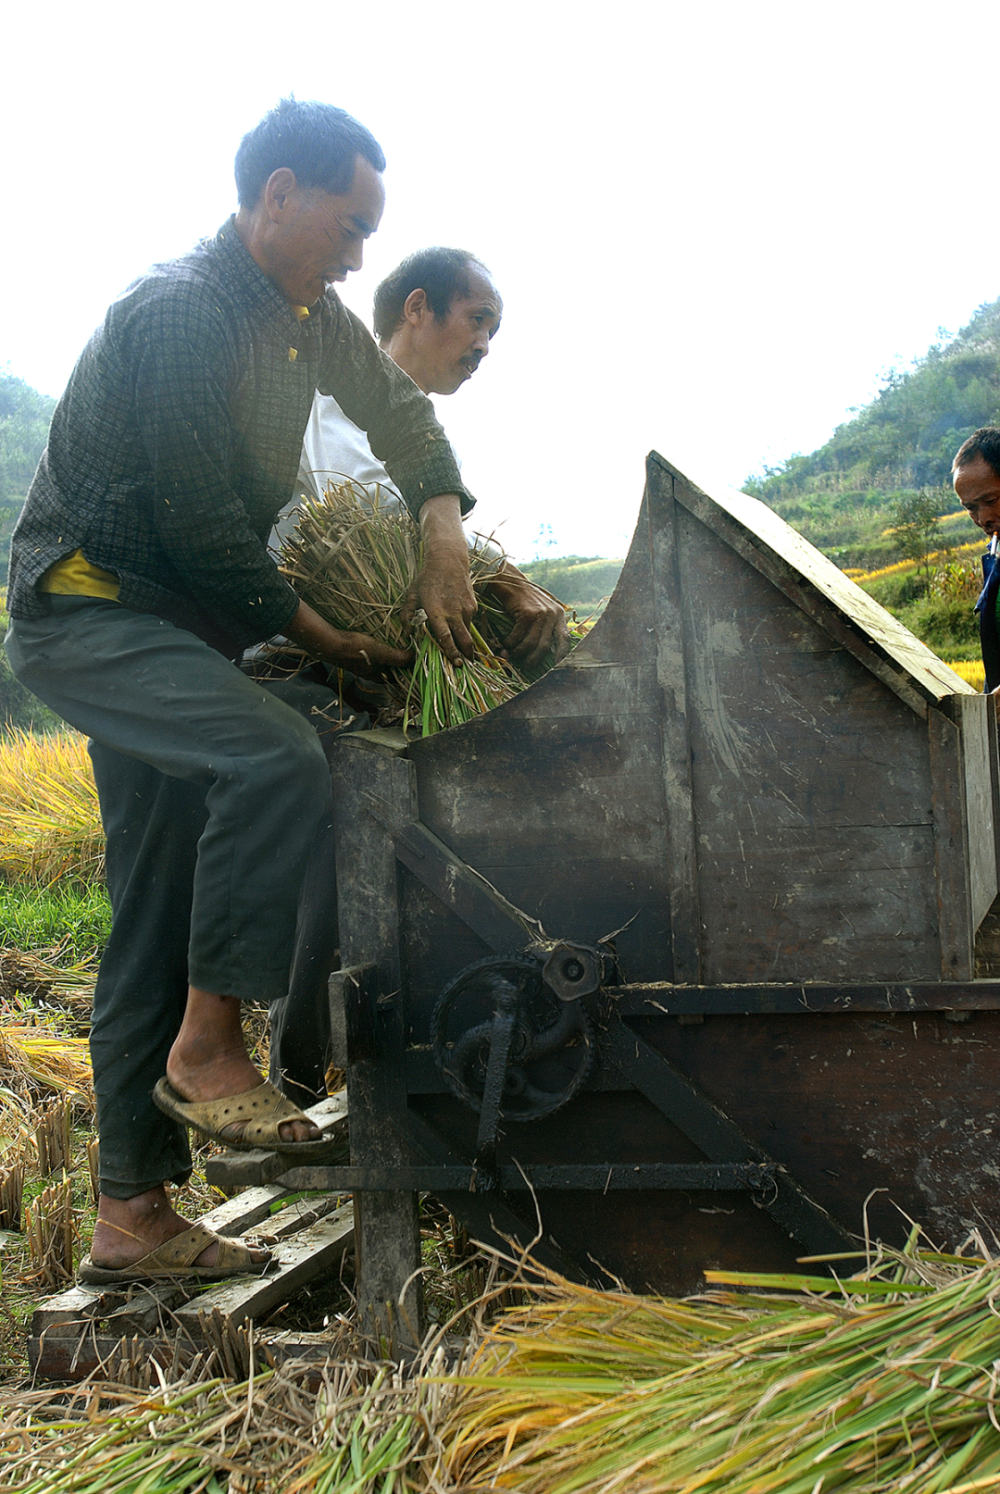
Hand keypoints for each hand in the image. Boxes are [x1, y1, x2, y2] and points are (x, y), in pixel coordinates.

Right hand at [284, 600, 412, 672]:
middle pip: (390, 671)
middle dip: (400, 665)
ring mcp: (363, 664)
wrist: (331, 644)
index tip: (418, 665)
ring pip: (381, 663)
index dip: (407, 674)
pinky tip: (381, 641)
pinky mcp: (356, 655)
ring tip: (400, 646)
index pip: (397, 679)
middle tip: (411, 654)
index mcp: (378, 676)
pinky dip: (380, 651)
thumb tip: (415, 658)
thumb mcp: (381, 653)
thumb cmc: (356, 650)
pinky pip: (372, 655)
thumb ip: (398, 657)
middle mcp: (371, 673)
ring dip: (390, 657)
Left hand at [402, 494, 475, 663]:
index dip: (451, 653)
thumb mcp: (411, 595)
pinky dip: (464, 625)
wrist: (448, 561)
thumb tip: (406, 634)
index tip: (455, 664)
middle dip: (466, 655)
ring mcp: (466, 609)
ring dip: (464, 640)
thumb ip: (407, 615)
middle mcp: (454, 613)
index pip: (446, 638)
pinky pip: (469, 621)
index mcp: (437, 612)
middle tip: (465, 665)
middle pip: (464, 640)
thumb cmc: (427, 579)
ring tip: (462, 650)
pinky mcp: (473, 605)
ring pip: (467, 632)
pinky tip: (458, 621)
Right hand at [486, 565, 572, 670]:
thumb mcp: (541, 610)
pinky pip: (518, 636)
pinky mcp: (527, 614)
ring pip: (531, 644)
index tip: (554, 667)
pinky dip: (510, 643)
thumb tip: (542, 652)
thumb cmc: (524, 599)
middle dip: (533, 660)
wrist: (510, 581)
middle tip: (525, 666)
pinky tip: (505, 643)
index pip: (565, 639)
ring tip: (511, 654)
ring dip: (519, 652)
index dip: (561, 655)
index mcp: (559, 615)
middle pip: (544, 646)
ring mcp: (540, 614)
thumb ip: (545, 626)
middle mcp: (553, 614)